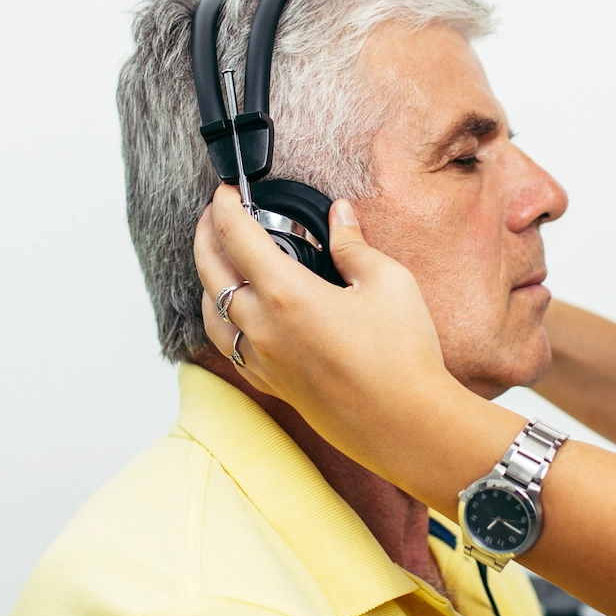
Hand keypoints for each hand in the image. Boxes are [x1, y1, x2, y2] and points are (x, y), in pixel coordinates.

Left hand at [195, 189, 483, 476]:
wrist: (408, 425)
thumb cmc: (403, 356)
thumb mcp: (388, 283)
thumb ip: (354, 245)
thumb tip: (340, 215)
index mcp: (287, 295)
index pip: (236, 237)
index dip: (225, 206)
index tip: (227, 191)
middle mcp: (263, 328)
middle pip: (211, 273)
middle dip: (207, 235)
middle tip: (215, 215)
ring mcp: (264, 361)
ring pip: (212, 314)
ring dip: (208, 281)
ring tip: (219, 262)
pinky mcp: (273, 386)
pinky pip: (229, 348)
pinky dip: (223, 321)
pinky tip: (238, 315)